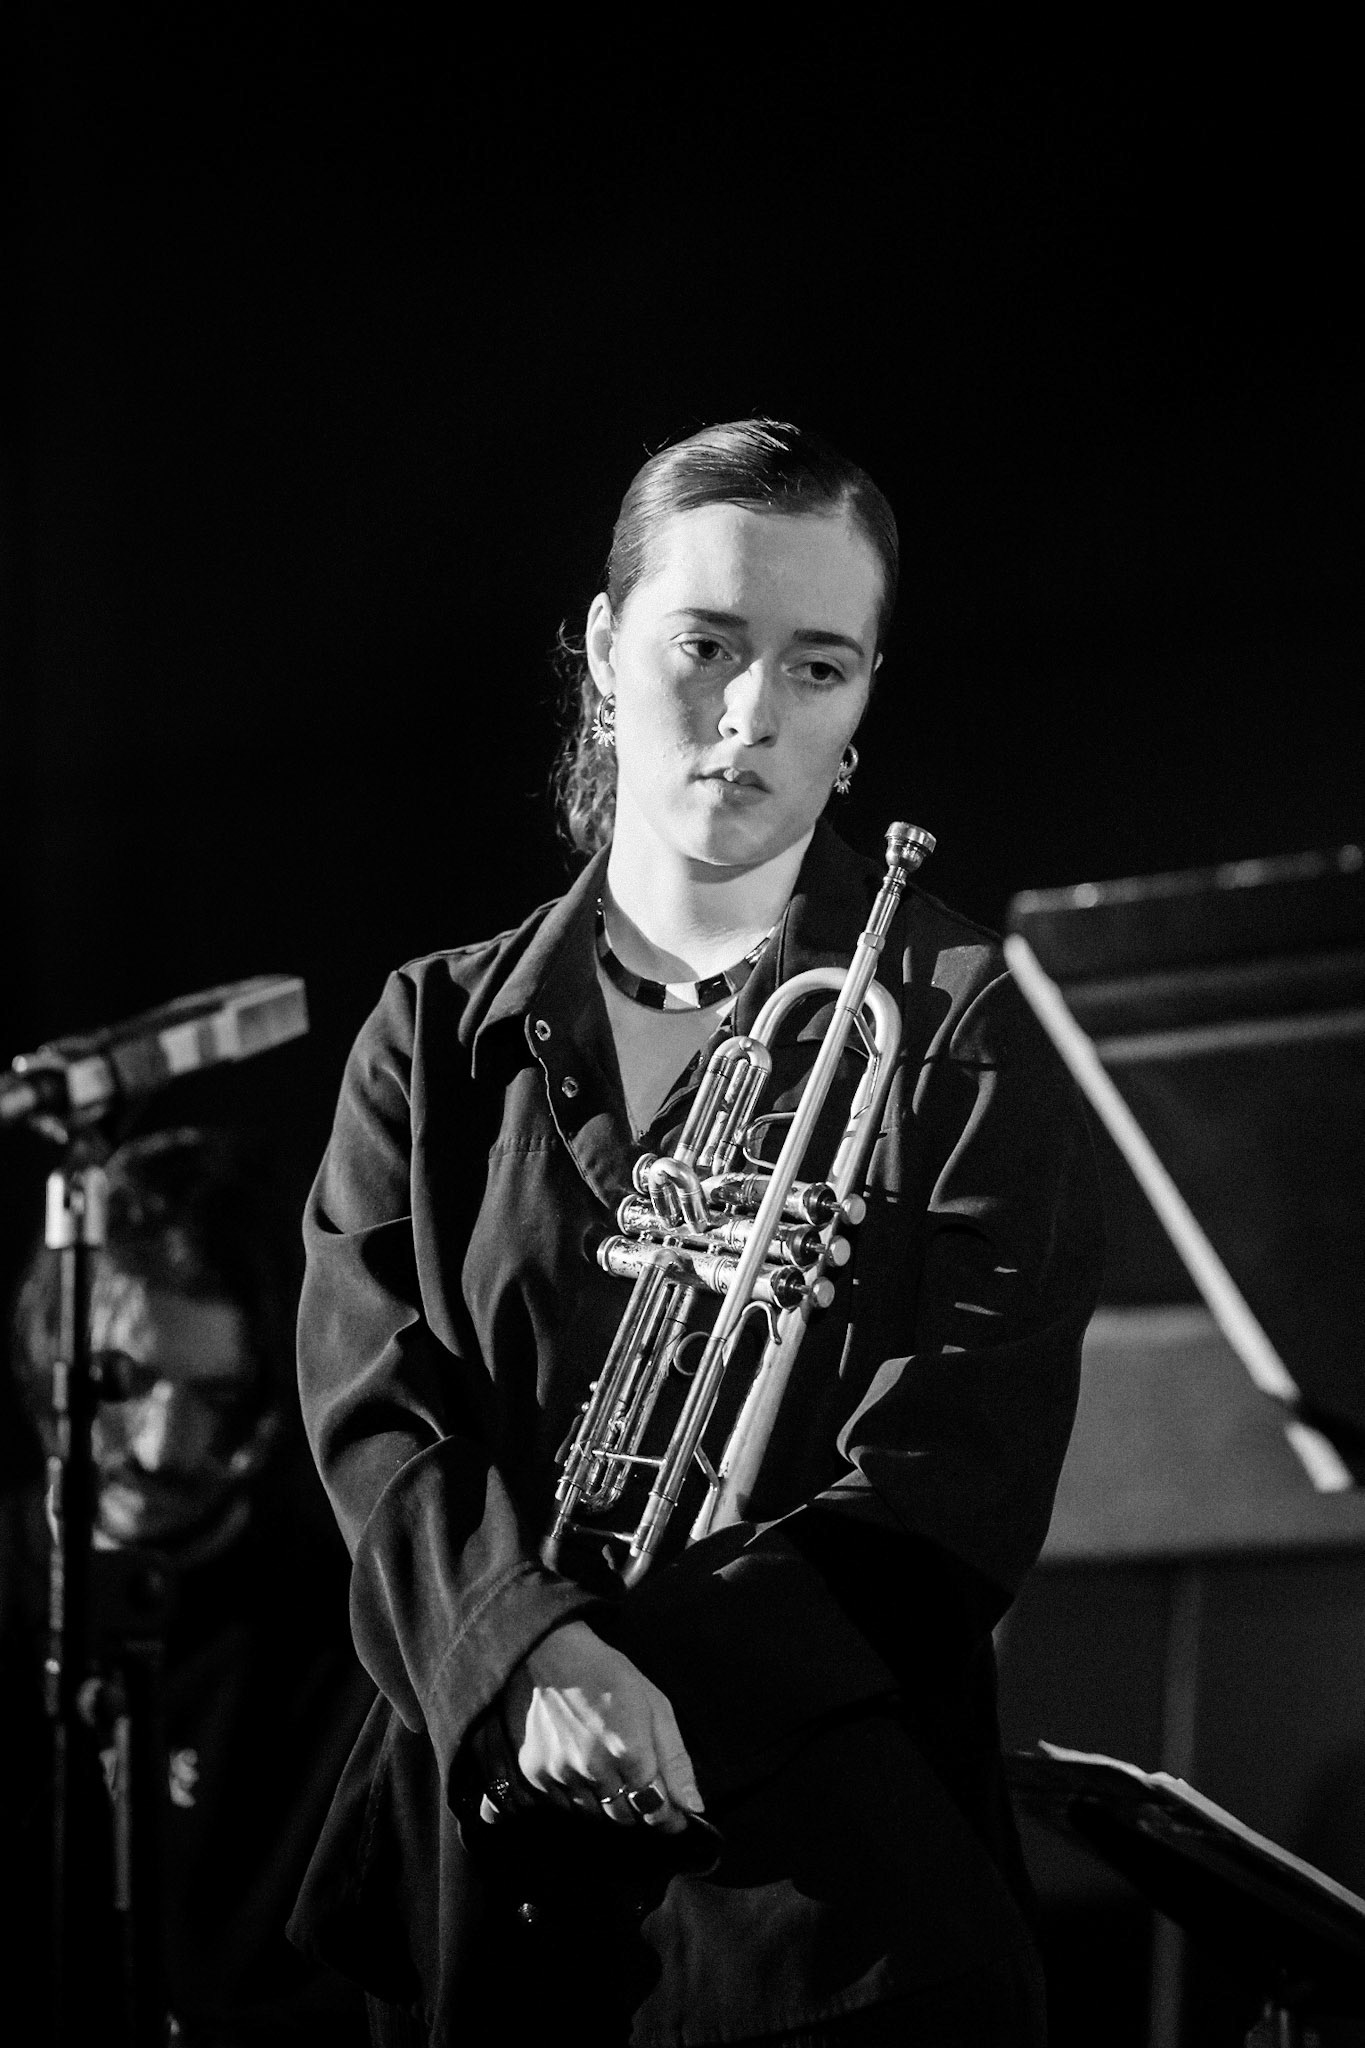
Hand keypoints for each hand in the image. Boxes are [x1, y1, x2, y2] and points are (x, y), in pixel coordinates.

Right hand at [490, 1620, 703, 1834]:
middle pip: (625, 1817)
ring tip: (607, 1768)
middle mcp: (594, 1770)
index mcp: (630, 1751)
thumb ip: (676, 1761)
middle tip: (638, 1783)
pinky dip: (577, 1794)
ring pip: (594, 1814)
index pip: (656, 1811)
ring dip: (606, 1802)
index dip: (668, 1817)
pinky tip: (579, 1766)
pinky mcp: (535, 1774)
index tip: (673, 1815)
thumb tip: (694, 1808)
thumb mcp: (656, 1707)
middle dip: (638, 1807)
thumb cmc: (611, 1676)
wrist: (552, 1653)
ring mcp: (562, 1774)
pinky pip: (563, 1805)